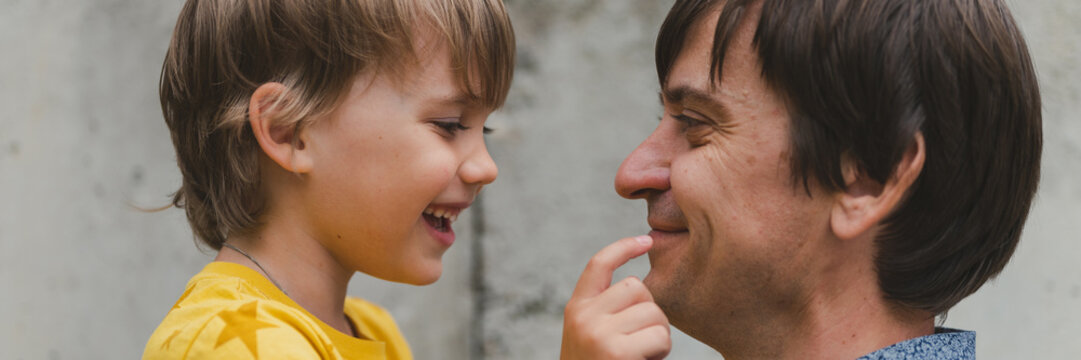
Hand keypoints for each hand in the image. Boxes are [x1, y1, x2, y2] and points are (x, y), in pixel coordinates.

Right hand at [560, 235, 670, 359]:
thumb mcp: (590, 336)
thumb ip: (605, 312)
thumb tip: (638, 288)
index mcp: (575, 309)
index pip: (599, 265)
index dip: (623, 248)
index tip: (647, 241)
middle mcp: (583, 316)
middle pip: (635, 286)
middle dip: (650, 311)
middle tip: (645, 340)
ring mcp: (598, 333)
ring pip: (652, 311)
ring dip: (660, 333)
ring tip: (646, 354)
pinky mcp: (617, 352)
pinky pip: (660, 336)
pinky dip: (662, 350)